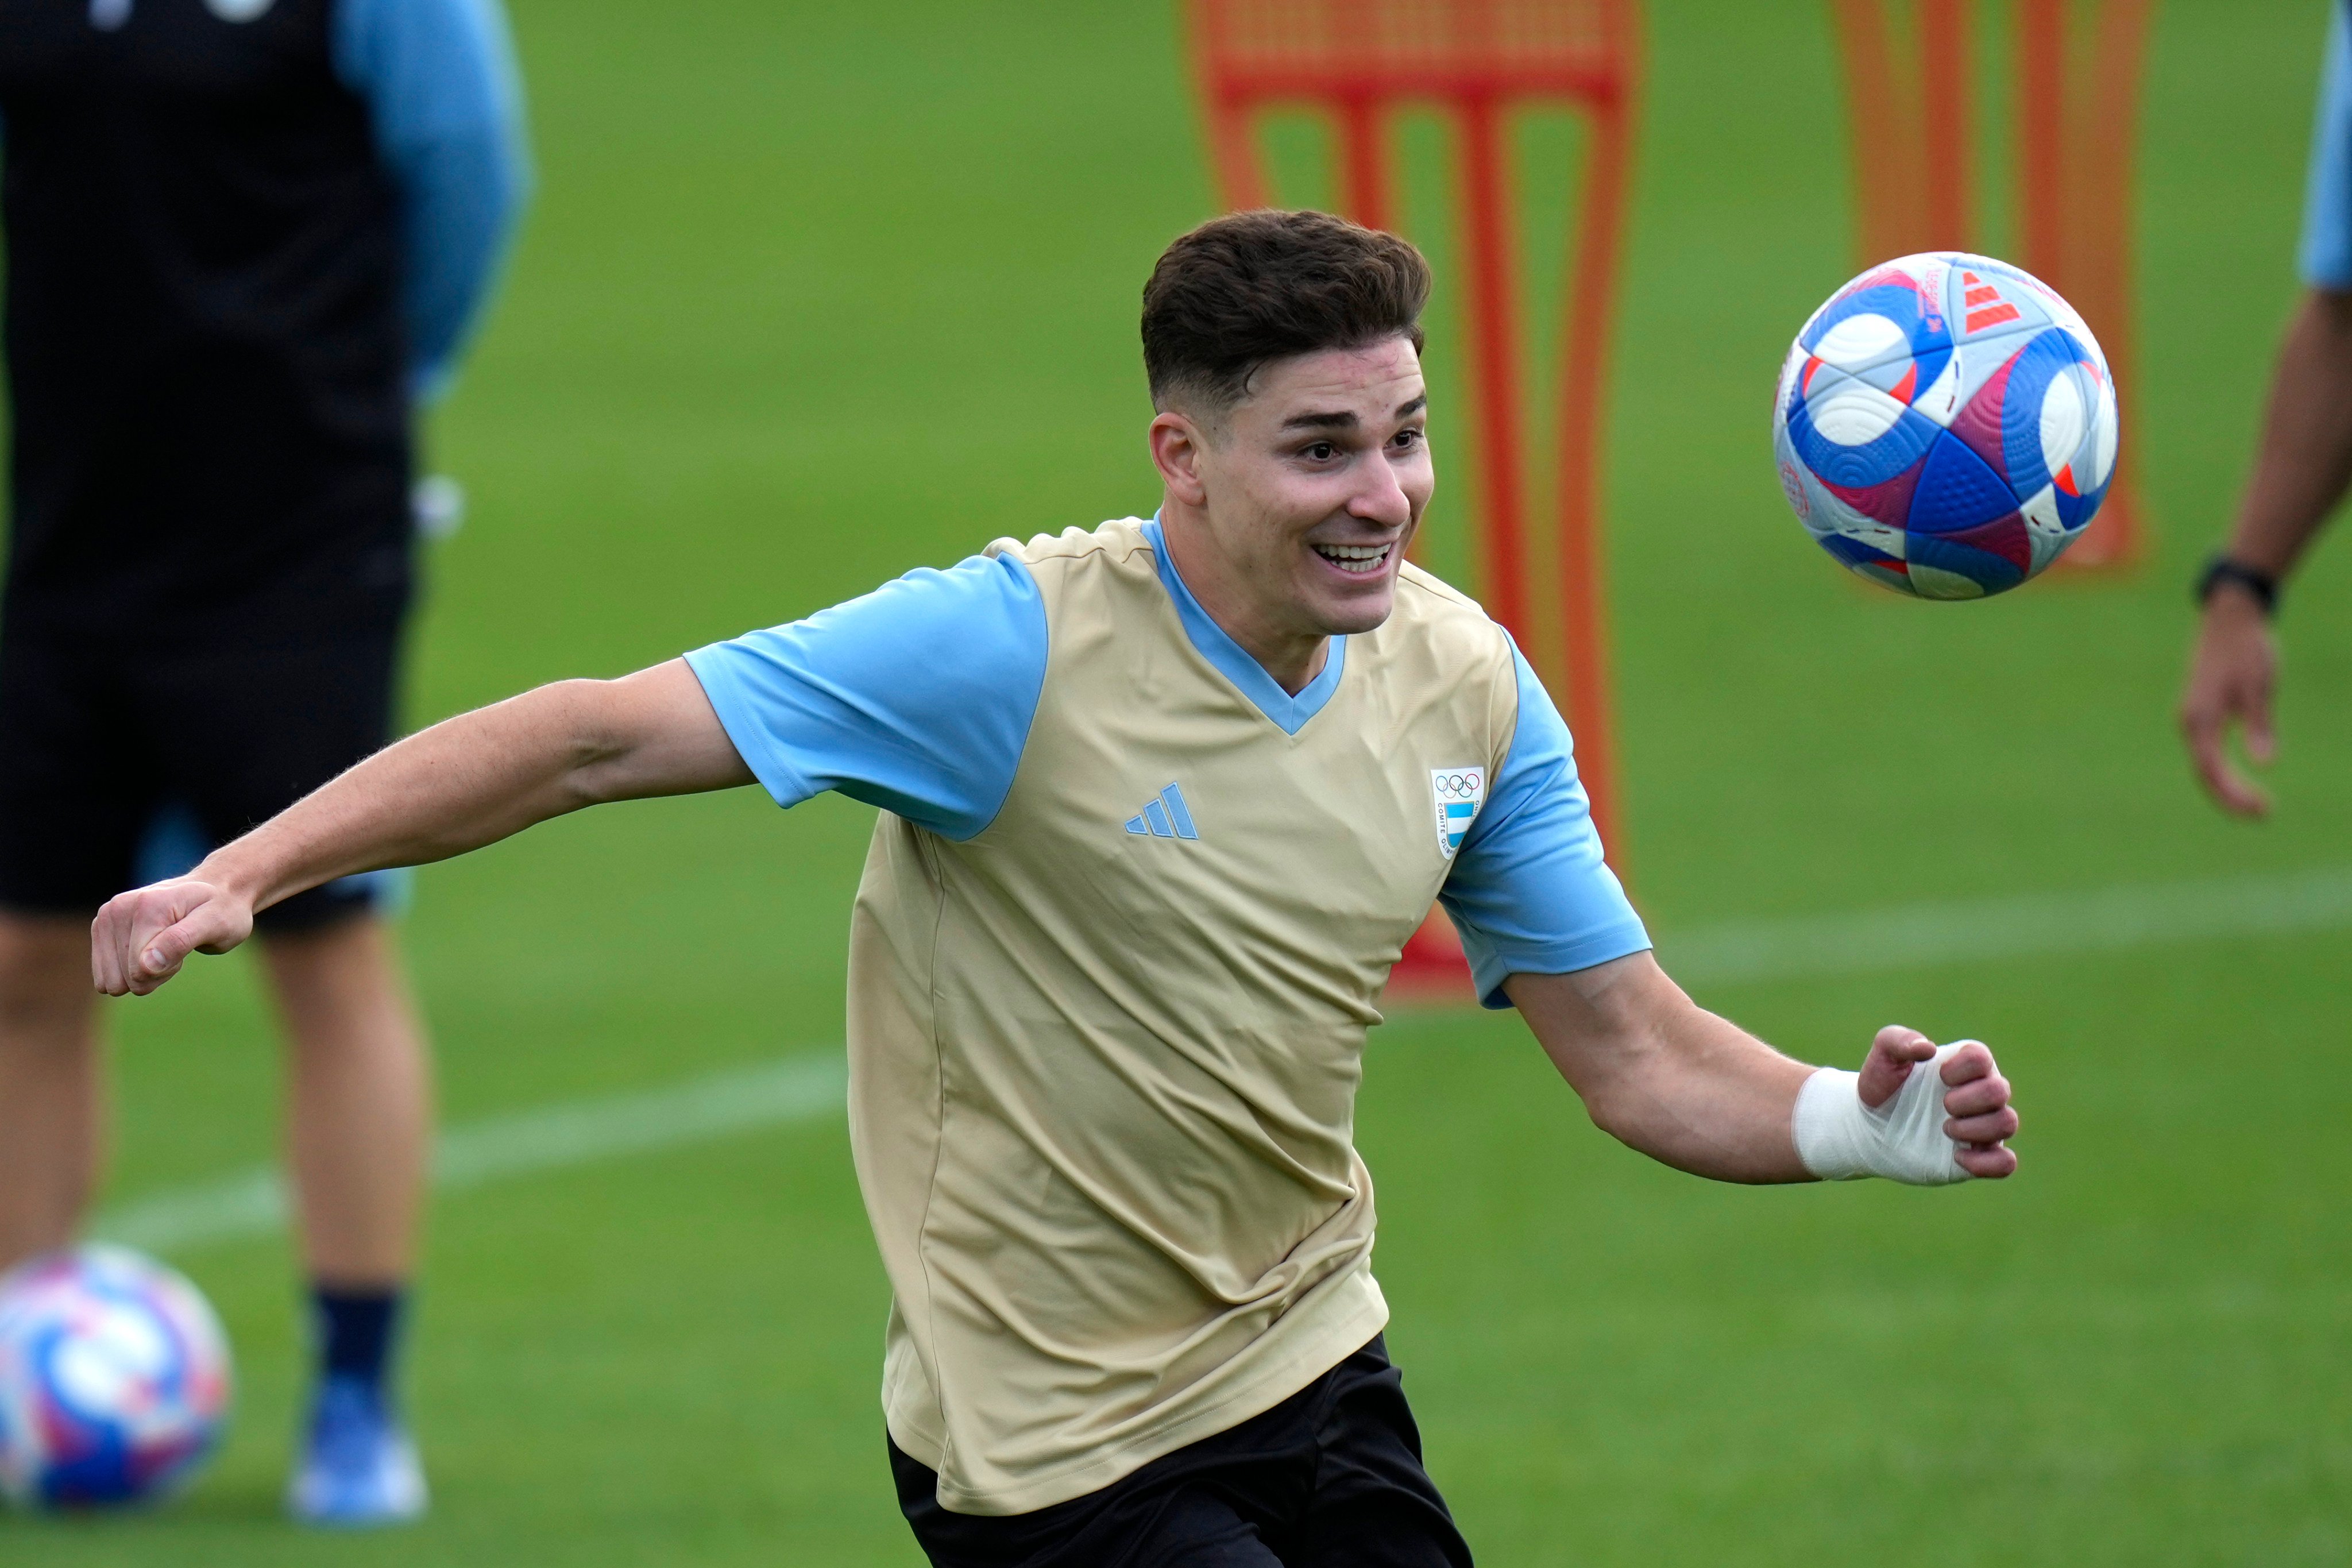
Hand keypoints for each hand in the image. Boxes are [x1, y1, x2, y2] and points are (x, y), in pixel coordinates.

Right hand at [91, 879, 255, 996]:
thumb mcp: (216, 924)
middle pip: (124, 979)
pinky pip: (107, 975)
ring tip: (166, 946)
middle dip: (154, 972)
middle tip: (178, 946)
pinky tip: (151, 948)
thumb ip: (180, 942)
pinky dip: (131, 969)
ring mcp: (106, 917)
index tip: (186, 945)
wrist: (217, 891)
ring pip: (113, 981)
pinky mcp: (102, 927)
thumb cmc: (223, 910)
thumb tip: (144, 966)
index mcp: (145, 906)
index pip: (139, 971)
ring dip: (143, 972)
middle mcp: (117, 909)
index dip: (167, 969)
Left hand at [1857, 1026, 2017, 1177]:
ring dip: (1975, 1128)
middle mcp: (1980, 1093)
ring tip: (1945, 1129)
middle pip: (2000, 1090)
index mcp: (1965, 1065)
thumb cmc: (1882, 1085)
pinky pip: (2005, 1163)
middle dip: (1967, 1100)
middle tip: (1942, 1106)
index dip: (1960, 1068)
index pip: (1982, 1058)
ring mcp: (1982, 1126)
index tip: (1938, 1076)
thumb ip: (1898, 1040)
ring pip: (2008, 1123)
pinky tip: (1957, 1157)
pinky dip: (1987, 1162)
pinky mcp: (1977, 1156)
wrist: (1869, 1126)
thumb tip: (1928, 1048)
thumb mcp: (1883, 1055)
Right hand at [2179, 585, 2277, 816]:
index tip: (2262, 809)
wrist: (2231, 618)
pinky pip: (2206, 752)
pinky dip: (2223, 770)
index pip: (2211, 770)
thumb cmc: (2248, 650)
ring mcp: (2192, 718)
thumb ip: (2259, 726)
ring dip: (2227, 787)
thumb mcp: (2260, 687)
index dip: (2234, 795)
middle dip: (2231, 798)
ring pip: (2204, 764)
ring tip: (2256, 804)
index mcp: (2199, 719)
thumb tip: (2265, 764)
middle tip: (2264, 814)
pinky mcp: (2200, 713)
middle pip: (2204, 773)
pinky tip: (2242, 779)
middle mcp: (2189, 723)